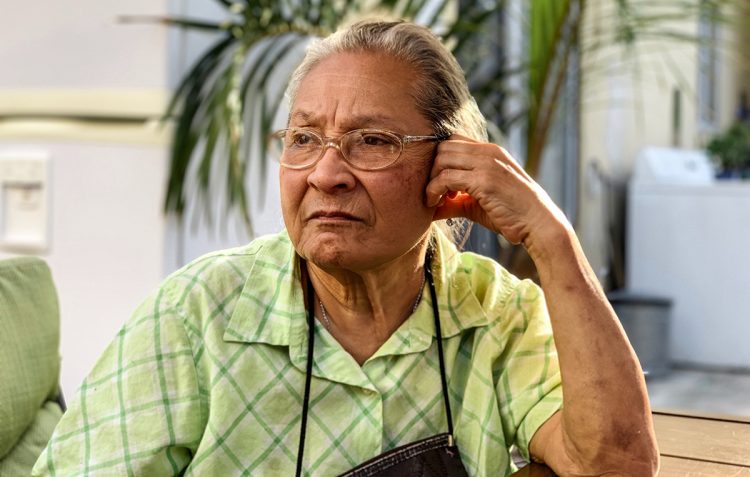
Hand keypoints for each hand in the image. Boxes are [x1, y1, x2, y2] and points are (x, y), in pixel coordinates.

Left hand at [425, 134, 569, 247]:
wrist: (538, 224)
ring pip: (442, 159)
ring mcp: (487, 164)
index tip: (440, 184)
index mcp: (491, 151)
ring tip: (434, 200)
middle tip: (434, 193)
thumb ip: (456, 200)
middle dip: (432, 169)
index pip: (453, 140)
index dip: (440, 160)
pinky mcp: (484, 180)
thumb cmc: (511, 214)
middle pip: (443, 147)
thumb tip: (430, 208)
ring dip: (431, 181)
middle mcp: (488, 152)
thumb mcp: (479, 203)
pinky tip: (437, 205)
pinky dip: (434, 191)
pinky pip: (446, 178)